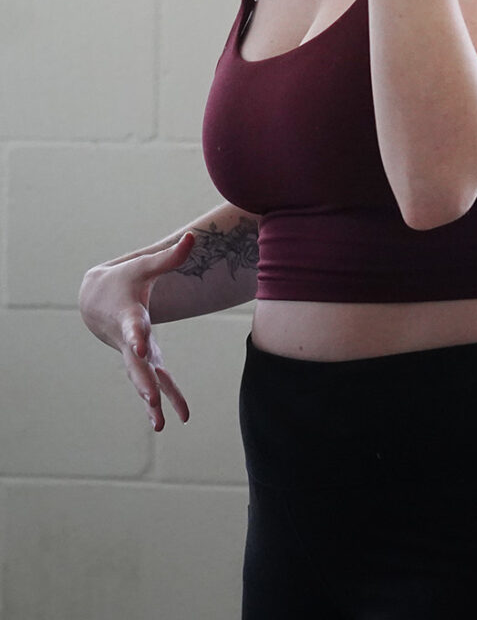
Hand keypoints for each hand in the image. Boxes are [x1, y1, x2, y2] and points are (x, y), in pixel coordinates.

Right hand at [79, 236, 192, 430]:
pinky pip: (152, 381)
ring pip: (144, 380)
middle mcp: (130, 341)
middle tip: (151, 401)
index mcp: (130, 317)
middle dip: (144, 382)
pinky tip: (167, 420)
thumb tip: (194, 237)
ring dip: (151, 401)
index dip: (137, 336)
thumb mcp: (144, 265)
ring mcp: (134, 354)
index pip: (134, 328)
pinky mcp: (142, 360)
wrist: (95, 299)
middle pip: (137, 364)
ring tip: (160, 426)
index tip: (140, 348)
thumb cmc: (123, 280)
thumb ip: (170, 256)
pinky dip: (160, 399)